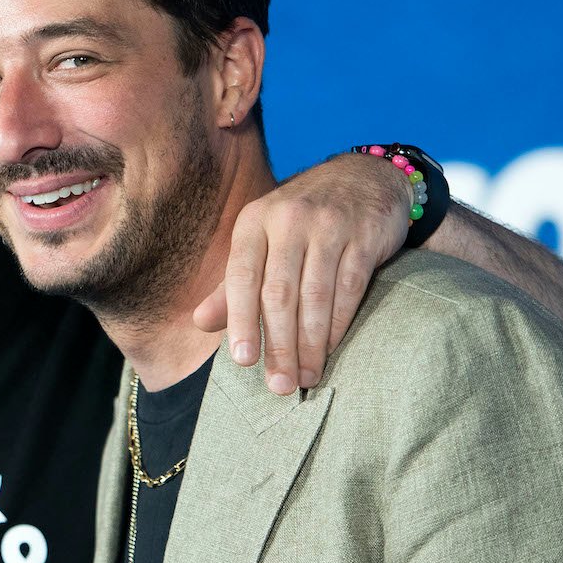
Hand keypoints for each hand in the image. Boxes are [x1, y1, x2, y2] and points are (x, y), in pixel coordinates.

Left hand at [193, 153, 410, 392]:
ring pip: (315, 295)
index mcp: (254, 221)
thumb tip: (199, 322)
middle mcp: (288, 219)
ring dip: (310, 344)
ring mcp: (328, 225)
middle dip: (279, 344)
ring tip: (306, 376)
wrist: (363, 177)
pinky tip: (331, 349)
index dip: (241, 320)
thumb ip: (232, 283)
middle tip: (280, 385)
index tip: (244, 361)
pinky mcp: (363, 235)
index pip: (242, 277)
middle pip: (279, 293)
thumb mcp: (261, 240)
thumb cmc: (301, 219)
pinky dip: (339, 324)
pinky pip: (349, 288)